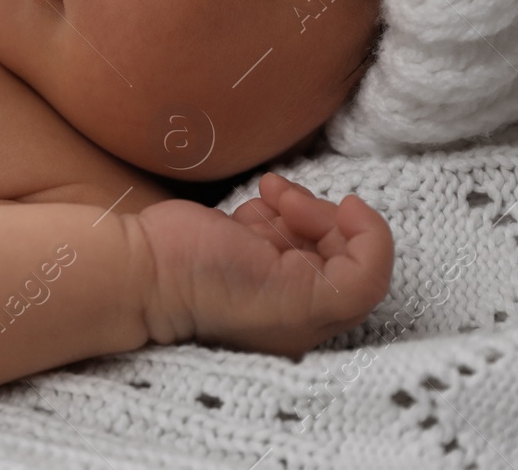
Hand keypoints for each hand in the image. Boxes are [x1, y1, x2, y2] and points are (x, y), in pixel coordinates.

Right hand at [135, 172, 392, 357]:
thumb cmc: (220, 290)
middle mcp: (298, 297)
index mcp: (316, 320)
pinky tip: (250, 206)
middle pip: (342, 242)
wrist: (147, 269)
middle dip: (322, 213)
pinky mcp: (248, 243)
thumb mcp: (304, 301)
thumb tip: (362, 228)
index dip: (366, 234)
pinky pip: (281, 214)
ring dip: (294, 202)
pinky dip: (273, 202)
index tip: (346, 205)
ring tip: (268, 196)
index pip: (370, 271)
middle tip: (288, 203)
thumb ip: (357, 279)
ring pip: (312, 222)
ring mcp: (272, 268)